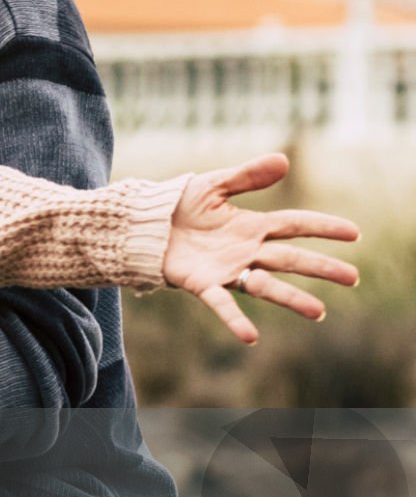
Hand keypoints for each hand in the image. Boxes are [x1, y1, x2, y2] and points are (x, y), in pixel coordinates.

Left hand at [163, 153, 359, 343]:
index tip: (354, 233)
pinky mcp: (202, 284)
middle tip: (352, 278)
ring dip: (291, 298)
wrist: (143, 225)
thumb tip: (283, 160)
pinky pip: (222, 304)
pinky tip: (250, 336)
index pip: (295, 225)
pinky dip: (235, 319)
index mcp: (251, 225)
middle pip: (290, 259)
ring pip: (265, 285)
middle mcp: (245, 251)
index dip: (323, 227)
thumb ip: (246, 176)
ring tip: (318, 312)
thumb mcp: (213, 185)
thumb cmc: (179, 204)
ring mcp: (227, 270)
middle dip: (321, 268)